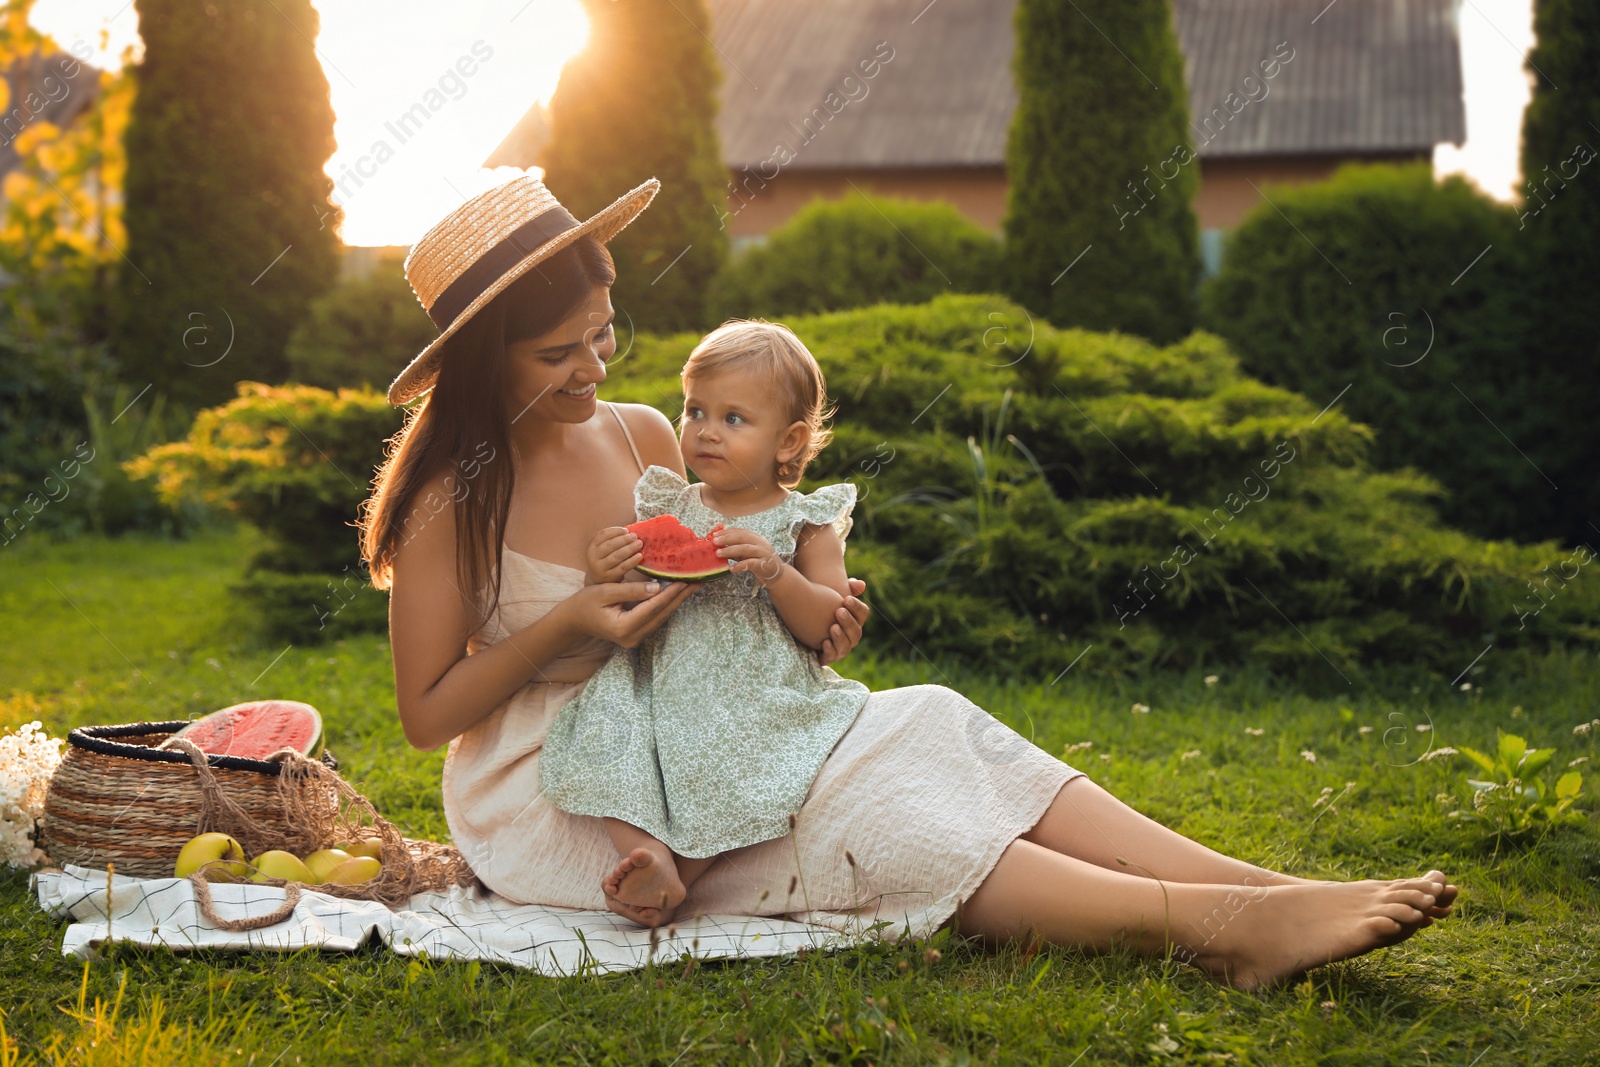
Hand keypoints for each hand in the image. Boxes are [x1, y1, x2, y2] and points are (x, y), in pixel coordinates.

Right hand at [567, 578, 695, 647]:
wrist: (574, 620)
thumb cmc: (585, 603)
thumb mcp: (606, 592)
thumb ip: (632, 591)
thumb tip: (658, 587)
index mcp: (623, 627)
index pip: (652, 608)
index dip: (670, 593)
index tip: (684, 580)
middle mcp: (632, 637)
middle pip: (662, 615)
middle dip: (680, 598)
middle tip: (696, 581)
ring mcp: (635, 639)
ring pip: (661, 618)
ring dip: (676, 601)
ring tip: (691, 585)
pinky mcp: (636, 635)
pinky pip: (655, 618)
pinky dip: (666, 605)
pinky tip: (677, 594)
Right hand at [586, 526, 642, 584]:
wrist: (599, 581)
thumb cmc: (605, 560)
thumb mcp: (603, 550)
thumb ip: (613, 540)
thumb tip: (630, 531)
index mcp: (592, 546)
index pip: (603, 535)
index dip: (615, 531)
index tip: (626, 530)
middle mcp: (593, 557)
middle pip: (610, 545)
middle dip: (624, 539)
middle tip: (635, 536)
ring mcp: (600, 568)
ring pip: (617, 556)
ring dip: (629, 548)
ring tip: (639, 543)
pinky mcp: (609, 577)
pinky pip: (623, 567)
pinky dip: (632, 561)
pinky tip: (639, 556)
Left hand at [711, 525, 782, 585]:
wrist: (778, 575)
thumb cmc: (760, 562)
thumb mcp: (747, 554)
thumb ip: (736, 549)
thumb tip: (718, 546)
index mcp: (756, 538)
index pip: (740, 532)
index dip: (727, 532)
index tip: (715, 534)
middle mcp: (760, 543)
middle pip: (742, 537)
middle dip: (727, 538)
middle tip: (714, 541)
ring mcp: (763, 553)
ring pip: (745, 549)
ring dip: (730, 550)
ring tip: (718, 553)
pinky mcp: (765, 565)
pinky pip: (751, 563)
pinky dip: (740, 565)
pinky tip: (732, 569)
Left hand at [818, 578, 868, 665]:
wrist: (801, 619)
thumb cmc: (818, 604)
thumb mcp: (830, 595)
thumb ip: (843, 587)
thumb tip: (860, 584)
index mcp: (855, 619)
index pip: (863, 613)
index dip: (856, 607)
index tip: (846, 599)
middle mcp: (851, 635)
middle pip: (856, 631)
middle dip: (848, 622)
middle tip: (839, 611)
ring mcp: (841, 648)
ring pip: (846, 645)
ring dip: (841, 637)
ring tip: (833, 627)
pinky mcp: (828, 656)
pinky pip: (832, 657)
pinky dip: (830, 650)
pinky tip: (824, 642)